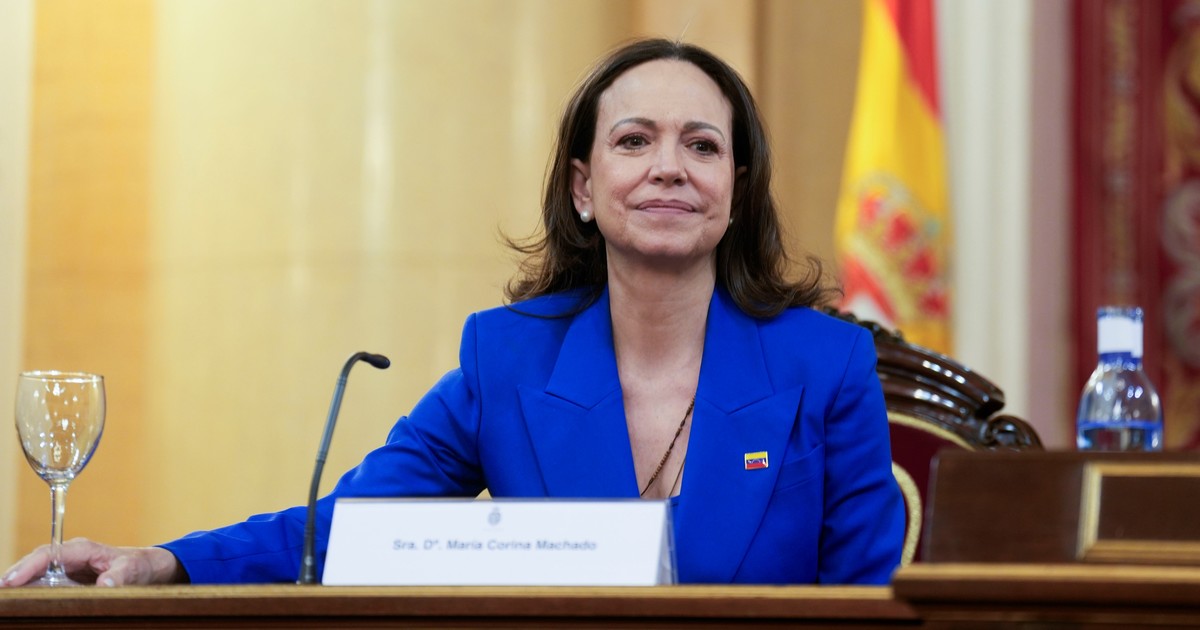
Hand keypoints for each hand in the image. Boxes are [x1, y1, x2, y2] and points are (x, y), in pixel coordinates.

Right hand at [0, 538, 186, 586]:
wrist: (146, 567)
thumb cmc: (139, 565)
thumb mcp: (133, 570)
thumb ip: (120, 576)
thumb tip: (105, 583)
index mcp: (82, 550)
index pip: (48, 555)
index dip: (27, 567)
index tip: (10, 581)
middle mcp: (69, 557)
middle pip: (35, 564)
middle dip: (14, 576)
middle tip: (1, 594)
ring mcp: (66, 568)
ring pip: (36, 575)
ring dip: (19, 585)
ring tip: (7, 600)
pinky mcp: (66, 580)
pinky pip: (44, 584)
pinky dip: (30, 591)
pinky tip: (20, 602)